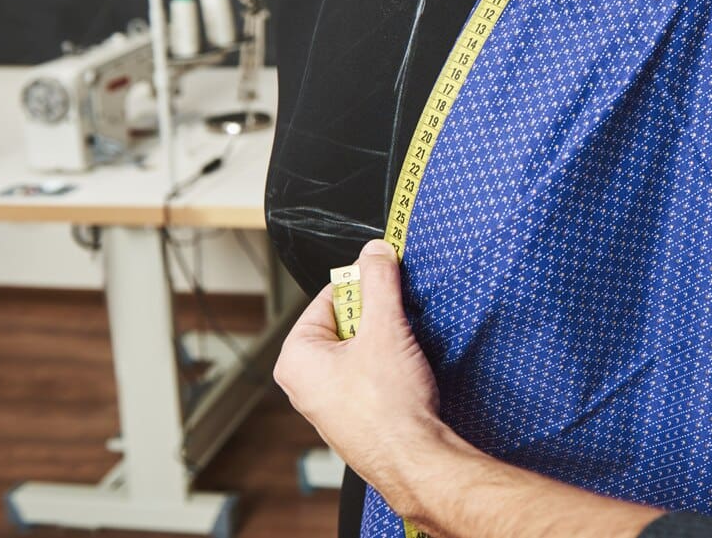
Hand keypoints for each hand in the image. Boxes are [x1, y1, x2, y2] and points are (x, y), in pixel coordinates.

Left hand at [274, 239, 444, 505]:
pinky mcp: (353, 414)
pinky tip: (405, 374)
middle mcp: (305, 381)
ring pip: (360, 348)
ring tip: (404, 352)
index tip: (387, 280)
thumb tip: (375, 251)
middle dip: (378, 317)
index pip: (329, 296)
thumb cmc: (388, 408)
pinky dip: (390, 366)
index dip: (364, 286)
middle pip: (345, 322)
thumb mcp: (385, 329)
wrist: (414, 460)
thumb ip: (379, 281)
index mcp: (296, 357)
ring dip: (387, 341)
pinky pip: (369, 373)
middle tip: (399, 323)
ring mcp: (328, 401)